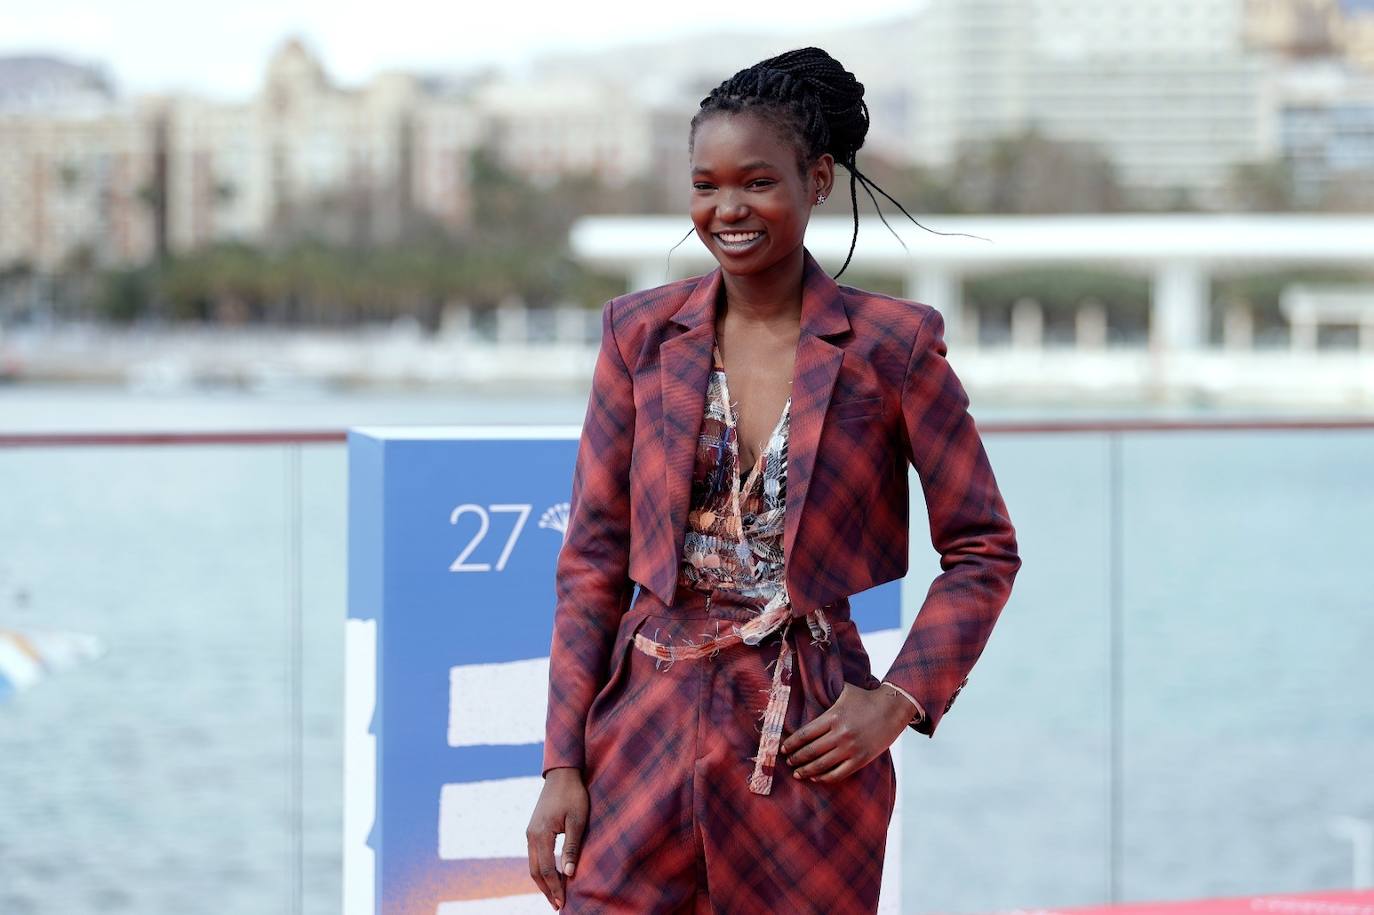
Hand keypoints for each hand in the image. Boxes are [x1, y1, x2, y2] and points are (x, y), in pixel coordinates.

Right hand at [526, 766, 587, 909]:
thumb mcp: (577, 820)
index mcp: (541, 834)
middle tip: (557, 905)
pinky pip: (535, 855)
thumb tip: (570, 874)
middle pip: (536, 871)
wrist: (561, 774)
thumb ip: (572, 847)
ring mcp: (530, 832)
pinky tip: (551, 875)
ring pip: (533, 864)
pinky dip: (542, 869)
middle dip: (546, 890)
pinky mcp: (533, 829)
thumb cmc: (573, 795)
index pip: (547, 869)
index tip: (563, 903)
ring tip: (554, 895)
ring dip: (543, 881)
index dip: (555, 888)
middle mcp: (531, 835)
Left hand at [780, 681, 912, 782]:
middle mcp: (839, 734)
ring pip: (822, 765)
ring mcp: (850, 749)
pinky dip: (825, 778)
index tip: (783, 749)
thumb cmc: (866, 698)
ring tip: (797, 773)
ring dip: (806, 771)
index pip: (805, 734)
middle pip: (810, 751)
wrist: (893, 709)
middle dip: (796, 759)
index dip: (791, 744)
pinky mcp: (861, 759)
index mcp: (832, 717)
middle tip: (788, 762)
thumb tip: (809, 690)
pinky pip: (838, 774)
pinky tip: (816, 778)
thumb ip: (827, 694)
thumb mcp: (844, 691)